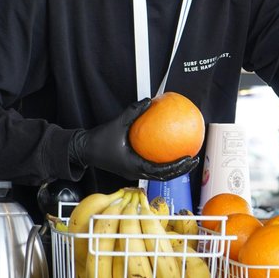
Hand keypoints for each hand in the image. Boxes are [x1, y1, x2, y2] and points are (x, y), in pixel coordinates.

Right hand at [69, 99, 198, 181]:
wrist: (84, 150)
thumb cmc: (98, 141)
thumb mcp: (117, 124)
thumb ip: (133, 111)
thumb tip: (149, 101)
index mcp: (133, 166)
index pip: (160, 171)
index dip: (177, 166)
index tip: (189, 158)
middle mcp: (135, 172)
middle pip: (164, 176)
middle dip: (181, 170)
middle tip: (194, 160)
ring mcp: (134, 171)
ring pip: (159, 174)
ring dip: (173, 168)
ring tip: (186, 157)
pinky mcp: (132, 166)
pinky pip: (151, 166)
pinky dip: (162, 161)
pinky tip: (168, 149)